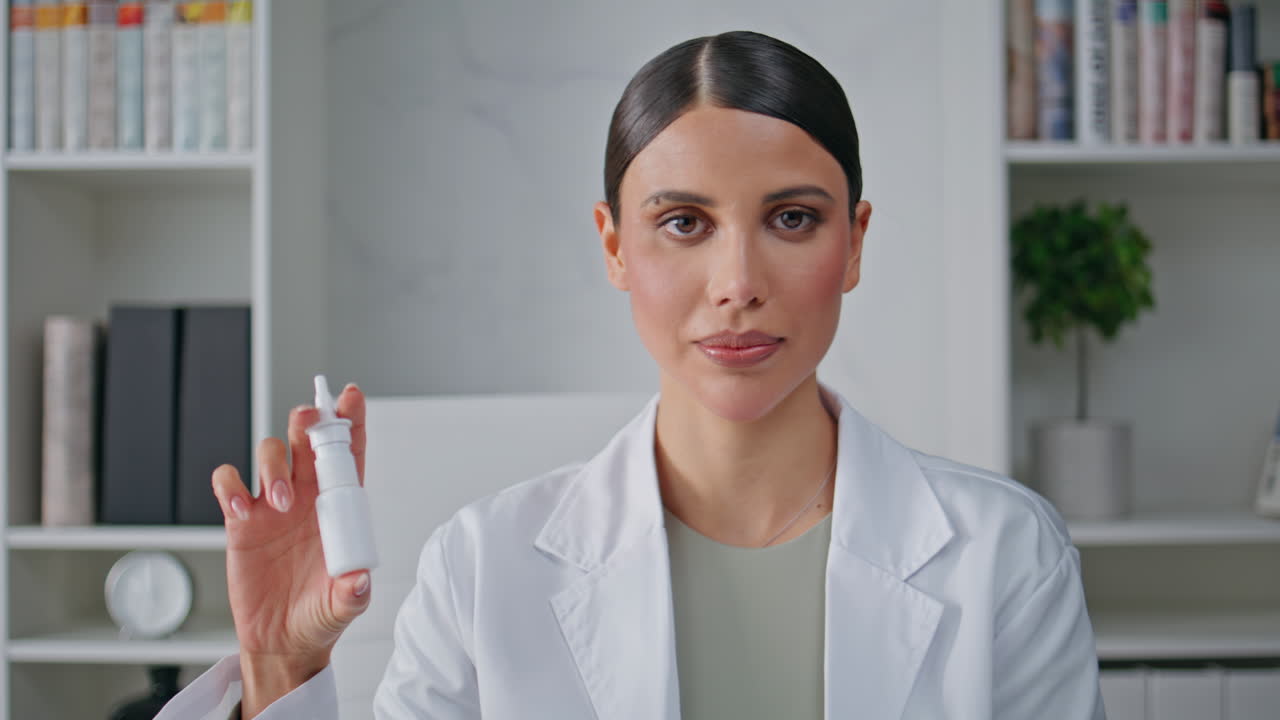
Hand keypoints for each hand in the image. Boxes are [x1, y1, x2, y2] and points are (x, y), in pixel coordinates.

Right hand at [210, 383, 370, 717]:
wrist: (282, 641)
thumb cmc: (319, 616)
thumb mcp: (342, 606)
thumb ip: (351, 592)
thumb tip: (360, 581)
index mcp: (339, 507)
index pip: (348, 455)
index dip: (350, 423)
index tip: (351, 397)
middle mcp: (307, 497)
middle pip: (306, 442)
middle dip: (307, 422)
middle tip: (306, 423)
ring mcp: (272, 505)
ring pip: (269, 455)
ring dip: (272, 465)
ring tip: (280, 500)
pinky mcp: (241, 520)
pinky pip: (229, 483)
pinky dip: (230, 485)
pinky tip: (239, 506)